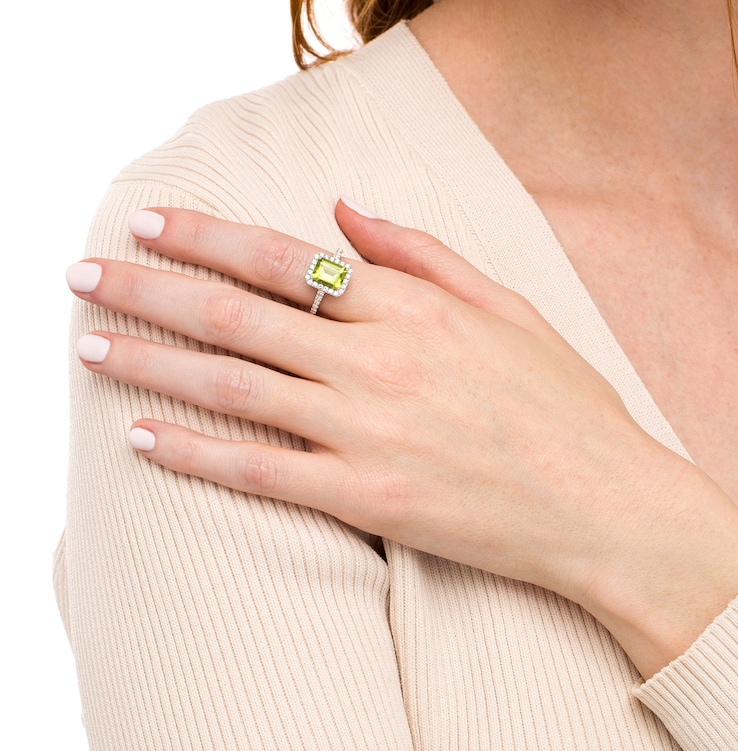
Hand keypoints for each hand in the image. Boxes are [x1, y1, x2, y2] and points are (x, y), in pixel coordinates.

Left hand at [67, 201, 737, 677]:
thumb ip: (424, 255)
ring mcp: (368, 433)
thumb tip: (346, 209)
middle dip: (150, 290)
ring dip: (151, 365)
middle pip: (238, 317)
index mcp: (413, 310)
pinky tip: (143, 437)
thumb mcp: (508, 307)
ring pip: (234, 388)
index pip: (286, 260)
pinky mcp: (366, 499)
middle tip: (84, 278)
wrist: (605, 505)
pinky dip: (195, 453)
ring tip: (89, 349)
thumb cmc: (564, 406)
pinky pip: (260, 472)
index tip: (149, 225)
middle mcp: (379, 363)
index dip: (207, 238)